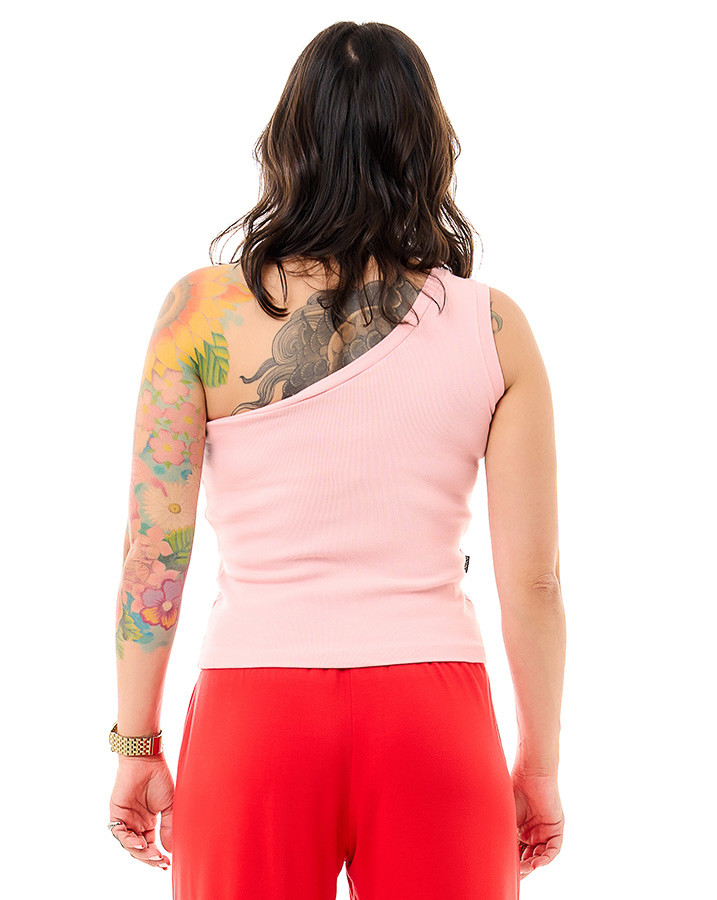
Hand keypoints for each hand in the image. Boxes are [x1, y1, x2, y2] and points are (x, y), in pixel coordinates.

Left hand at [109, 755, 173, 869]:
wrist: (146, 761)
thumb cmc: (159, 778)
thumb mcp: (169, 805)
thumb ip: (168, 826)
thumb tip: (170, 849)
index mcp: (148, 823)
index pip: (150, 846)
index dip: (157, 857)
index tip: (167, 864)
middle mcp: (136, 824)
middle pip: (139, 849)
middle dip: (149, 858)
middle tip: (160, 862)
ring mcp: (125, 820)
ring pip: (128, 844)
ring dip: (139, 852)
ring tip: (151, 853)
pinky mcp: (116, 814)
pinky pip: (117, 832)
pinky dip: (126, 839)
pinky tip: (138, 842)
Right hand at [511, 767, 563, 879]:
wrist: (529, 773)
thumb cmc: (513, 790)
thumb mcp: (505, 817)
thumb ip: (502, 834)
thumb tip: (491, 854)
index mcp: (519, 831)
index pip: (517, 853)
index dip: (512, 863)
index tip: (504, 872)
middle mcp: (533, 833)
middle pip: (529, 857)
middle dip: (522, 868)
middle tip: (515, 874)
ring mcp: (545, 831)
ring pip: (540, 855)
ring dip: (533, 864)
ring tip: (524, 869)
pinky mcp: (556, 828)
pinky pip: (553, 849)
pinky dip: (545, 858)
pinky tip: (536, 863)